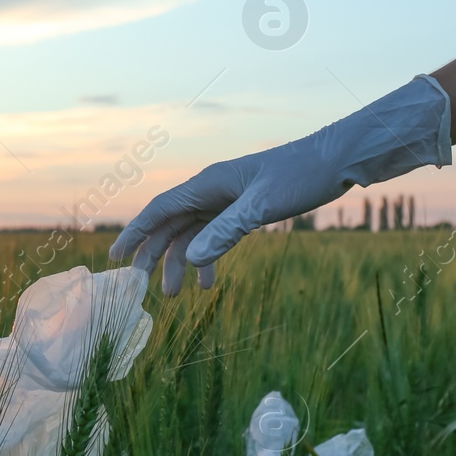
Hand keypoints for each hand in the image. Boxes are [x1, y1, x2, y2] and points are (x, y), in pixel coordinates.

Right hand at [109, 75, 451, 292]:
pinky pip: (215, 234)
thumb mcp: (264, 206)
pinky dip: (208, 256)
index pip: (160, 209)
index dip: (135, 234)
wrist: (340, 159)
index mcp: (210, 183)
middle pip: (171, 224)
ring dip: (181, 262)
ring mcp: (229, 198)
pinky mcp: (246, 207)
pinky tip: (209, 281)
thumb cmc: (303, 175)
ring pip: (192, 233)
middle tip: (141, 288)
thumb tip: (191, 259)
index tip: (115, 259)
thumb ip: (226, 231)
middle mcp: (213, 189)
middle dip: (154, 255)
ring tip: (175, 295)